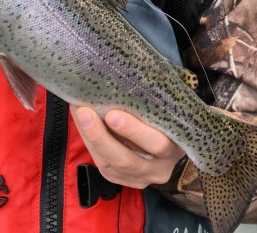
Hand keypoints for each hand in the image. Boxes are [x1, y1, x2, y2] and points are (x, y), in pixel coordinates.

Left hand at [71, 106, 185, 188]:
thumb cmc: (166, 113)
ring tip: (78, 113)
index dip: (134, 131)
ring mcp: (142, 177)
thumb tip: (120, 77)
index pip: (158, 144)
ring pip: (111, 165)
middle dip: (102, 137)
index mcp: (177, 146)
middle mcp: (161, 168)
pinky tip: (81, 123)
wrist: (169, 136)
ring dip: (90, 138)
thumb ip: (150, 100)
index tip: (112, 115)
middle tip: (85, 113)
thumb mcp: (166, 107)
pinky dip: (90, 143)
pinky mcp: (125, 180)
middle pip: (127, 160)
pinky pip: (104, 166)